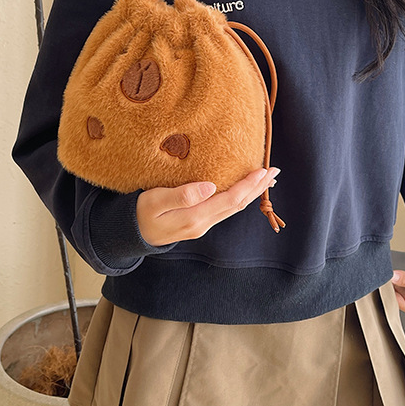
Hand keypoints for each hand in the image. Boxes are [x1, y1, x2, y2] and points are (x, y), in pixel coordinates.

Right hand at [136, 167, 279, 246]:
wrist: (130, 235)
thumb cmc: (139, 213)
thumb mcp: (154, 201)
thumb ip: (182, 194)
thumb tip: (210, 187)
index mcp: (195, 217)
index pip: (230, 199)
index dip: (249, 185)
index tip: (263, 170)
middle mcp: (203, 223)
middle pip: (237, 205)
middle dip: (257, 188)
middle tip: (274, 171)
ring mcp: (202, 225)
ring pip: (233, 208)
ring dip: (251, 193)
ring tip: (265, 179)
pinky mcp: (198, 222)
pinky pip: (225, 209)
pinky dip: (238, 197)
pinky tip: (243, 190)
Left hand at [391, 270, 404, 316]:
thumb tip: (392, 276)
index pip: (393, 300)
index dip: (387, 290)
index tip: (383, 280)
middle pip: (391, 294)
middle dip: (389, 285)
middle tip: (387, 276)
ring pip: (393, 288)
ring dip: (392, 281)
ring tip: (393, 275)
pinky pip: (396, 283)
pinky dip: (395, 278)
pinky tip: (395, 275)